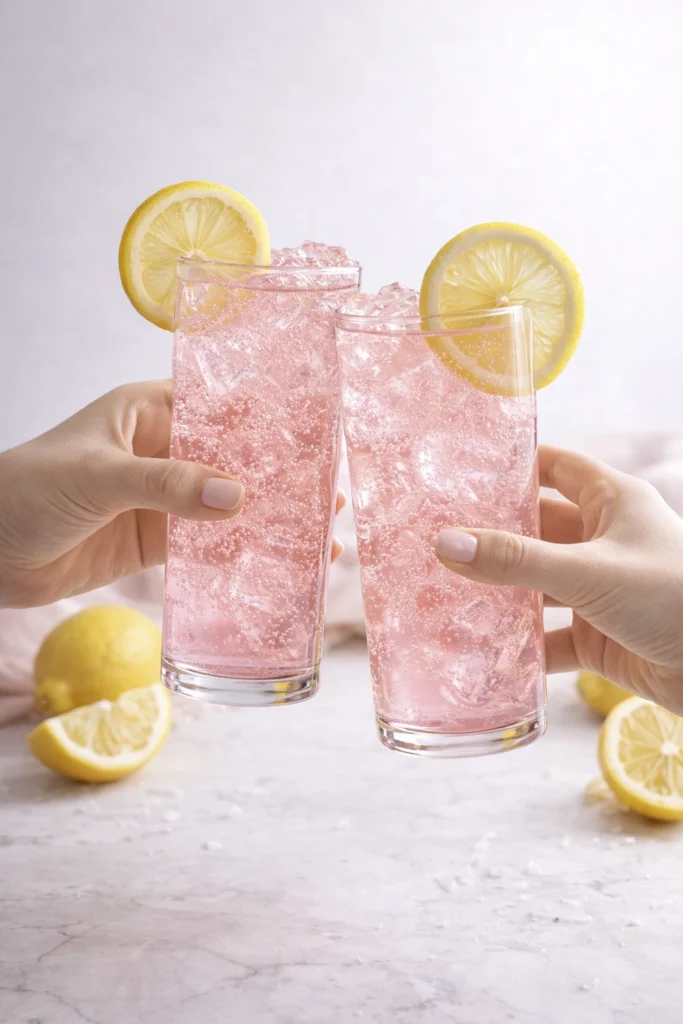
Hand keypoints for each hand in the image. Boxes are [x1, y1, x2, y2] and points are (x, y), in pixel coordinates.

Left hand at [0, 381, 344, 608]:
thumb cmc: (27, 490)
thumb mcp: (99, 478)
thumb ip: (167, 486)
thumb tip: (239, 498)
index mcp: (148, 412)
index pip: (220, 407)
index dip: (268, 422)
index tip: (316, 440)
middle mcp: (161, 451)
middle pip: (233, 460)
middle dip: (280, 478)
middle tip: (328, 497)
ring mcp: (160, 499)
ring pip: (225, 507)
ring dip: (267, 521)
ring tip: (318, 538)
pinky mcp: (153, 542)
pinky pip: (205, 546)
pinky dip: (238, 555)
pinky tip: (275, 565)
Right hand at [435, 446, 682, 715]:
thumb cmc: (672, 596)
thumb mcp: (586, 571)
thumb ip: (514, 560)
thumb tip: (445, 542)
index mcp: (612, 502)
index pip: (553, 467)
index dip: (511, 467)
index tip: (460, 472)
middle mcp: (605, 541)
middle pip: (536, 530)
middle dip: (491, 537)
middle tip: (435, 540)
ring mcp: (601, 590)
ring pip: (539, 585)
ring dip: (501, 593)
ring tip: (444, 594)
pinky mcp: (601, 636)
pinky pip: (550, 637)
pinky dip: (521, 645)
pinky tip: (482, 651)